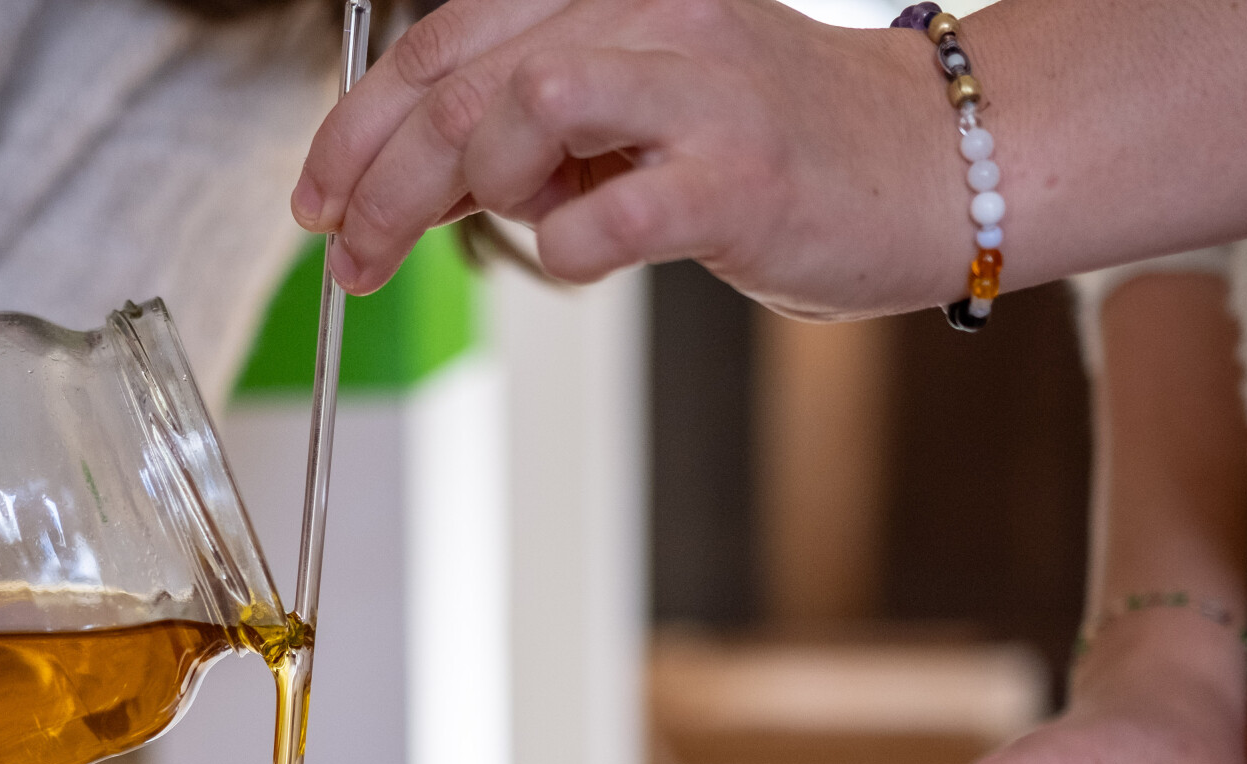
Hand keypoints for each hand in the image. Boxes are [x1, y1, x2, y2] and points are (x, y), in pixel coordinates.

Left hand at [290, 0, 965, 317]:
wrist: (928, 169)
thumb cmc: (767, 149)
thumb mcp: (625, 112)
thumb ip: (522, 132)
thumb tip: (403, 187)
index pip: (442, 42)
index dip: (357, 127)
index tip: (317, 199)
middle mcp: (651, 13)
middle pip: (461, 85)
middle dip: (378, 183)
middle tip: (350, 255)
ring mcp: (699, 88)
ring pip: (518, 116)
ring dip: (474, 194)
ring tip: (513, 228)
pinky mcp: (739, 176)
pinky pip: (608, 216)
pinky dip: (569, 249)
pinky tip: (586, 255)